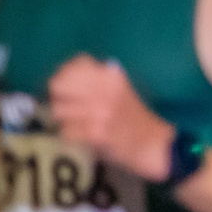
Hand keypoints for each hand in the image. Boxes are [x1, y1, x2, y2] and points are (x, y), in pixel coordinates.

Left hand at [49, 56, 174, 180]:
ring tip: (77, 123)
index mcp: (112, 77)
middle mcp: (104, 90)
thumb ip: (96, 79)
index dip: (65, 76)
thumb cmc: (134, 118)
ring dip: (64, 118)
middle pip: (58, 85)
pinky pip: (66, 130)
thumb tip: (64, 74)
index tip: (68, 87)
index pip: (74, 66)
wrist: (153, 145)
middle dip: (59, 97)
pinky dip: (71, 135)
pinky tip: (83, 136)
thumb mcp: (120, 90)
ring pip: (58, 109)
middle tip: (67, 106)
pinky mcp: (95, 133)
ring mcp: (99, 112)